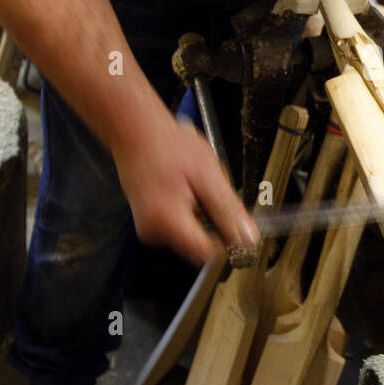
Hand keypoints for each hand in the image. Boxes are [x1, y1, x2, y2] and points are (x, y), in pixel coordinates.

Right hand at [112, 114, 258, 264]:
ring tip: (194, 185)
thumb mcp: (208, 175)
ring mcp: (149, 229)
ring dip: (201, 217)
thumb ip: (228, 210)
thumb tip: (247, 237)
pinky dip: (188, 211)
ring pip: (190, 237)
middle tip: (209, 192)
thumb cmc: (169, 146)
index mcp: (168, 223)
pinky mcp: (148, 222)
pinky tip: (184, 188)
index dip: (227, 240)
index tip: (234, 221)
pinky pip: (178, 227)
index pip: (208, 253)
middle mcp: (154, 233)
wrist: (136, 131)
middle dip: (213, 225)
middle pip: (199, 246)